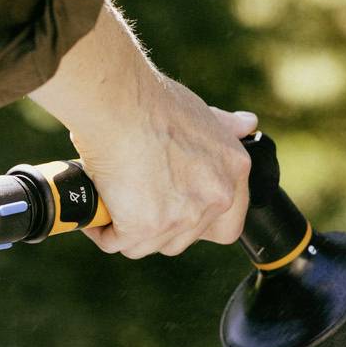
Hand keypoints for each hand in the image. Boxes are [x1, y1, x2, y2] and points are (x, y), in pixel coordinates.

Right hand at [29, 3, 255, 256]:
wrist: (117, 103)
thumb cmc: (152, 102)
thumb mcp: (202, 112)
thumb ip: (225, 128)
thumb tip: (248, 124)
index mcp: (233, 172)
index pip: (228, 225)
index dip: (200, 224)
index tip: (178, 210)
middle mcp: (215, 197)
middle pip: (184, 239)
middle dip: (160, 225)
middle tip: (138, 197)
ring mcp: (182, 217)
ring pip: (151, 244)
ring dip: (131, 231)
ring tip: (116, 200)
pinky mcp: (144, 228)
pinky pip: (118, 243)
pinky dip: (103, 230)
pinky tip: (98, 211)